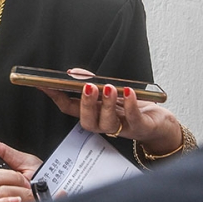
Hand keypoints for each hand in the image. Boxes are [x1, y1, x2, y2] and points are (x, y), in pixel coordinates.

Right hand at [40, 77, 182, 154]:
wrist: (158, 122)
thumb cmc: (131, 106)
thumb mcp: (109, 90)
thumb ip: (91, 81)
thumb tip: (74, 73)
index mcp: (93, 113)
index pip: (69, 107)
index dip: (55, 96)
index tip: (44, 83)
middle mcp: (104, 123)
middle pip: (87, 121)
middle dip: (85, 104)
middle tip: (87, 87)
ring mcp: (121, 128)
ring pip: (107, 123)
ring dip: (106, 104)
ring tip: (108, 87)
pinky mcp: (140, 128)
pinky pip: (133, 119)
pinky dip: (130, 105)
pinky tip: (128, 91)